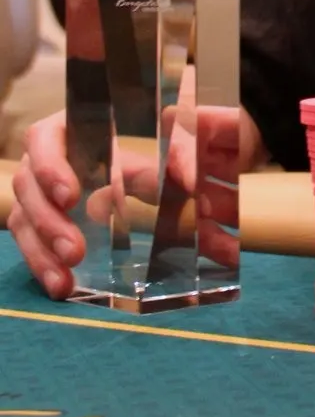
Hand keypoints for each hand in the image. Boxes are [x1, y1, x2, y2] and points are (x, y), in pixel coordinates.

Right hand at [7, 106, 240, 298]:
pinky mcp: (36, 222)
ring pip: (23, 219)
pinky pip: (29, 244)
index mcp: (67, 130)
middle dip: (49, 221)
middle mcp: (42, 159)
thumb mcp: (159, 149)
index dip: (51, 167)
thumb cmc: (146, 146)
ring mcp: (35, 192)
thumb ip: (174, 157)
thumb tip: (189, 180)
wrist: (137, 166)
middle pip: (28, 186)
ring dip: (41, 252)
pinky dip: (43, 266)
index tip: (70, 197)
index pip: (44, 140)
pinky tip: (61, 287)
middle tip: (75, 251)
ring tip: (64, 279)